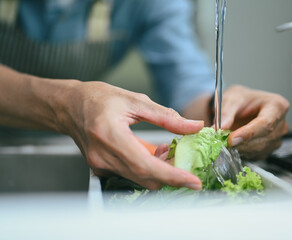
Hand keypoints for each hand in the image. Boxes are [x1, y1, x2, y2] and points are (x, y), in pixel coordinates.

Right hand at [58, 81, 202, 189]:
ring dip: (160, 170)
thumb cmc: (97, 99)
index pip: (146, 166)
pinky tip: (152, 152)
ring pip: (140, 180)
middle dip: (171, 173)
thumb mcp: (135, 101)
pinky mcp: (102, 168)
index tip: (193, 182)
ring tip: (166, 149)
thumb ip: (166, 117)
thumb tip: (193, 126)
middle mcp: (104, 158)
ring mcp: (102, 166)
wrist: (70, 106)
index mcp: (112, 137)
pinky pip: (131, 175)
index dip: (172, 177)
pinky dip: (148, 168)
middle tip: (183, 157)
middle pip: (146, 178)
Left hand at [220, 85, 288, 159]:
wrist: (241, 105)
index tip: (231, 139)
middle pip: (263, 139)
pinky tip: (234, 144)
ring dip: (240, 148)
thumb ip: (226, 113)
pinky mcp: (269, 149)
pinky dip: (242, 152)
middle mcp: (281, 123)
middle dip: (241, 143)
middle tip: (221, 141)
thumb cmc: (241, 99)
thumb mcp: (232, 100)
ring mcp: (277, 138)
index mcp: (277, 106)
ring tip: (225, 141)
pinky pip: (256, 155)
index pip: (266, 123)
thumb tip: (221, 128)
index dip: (248, 133)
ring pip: (258, 150)